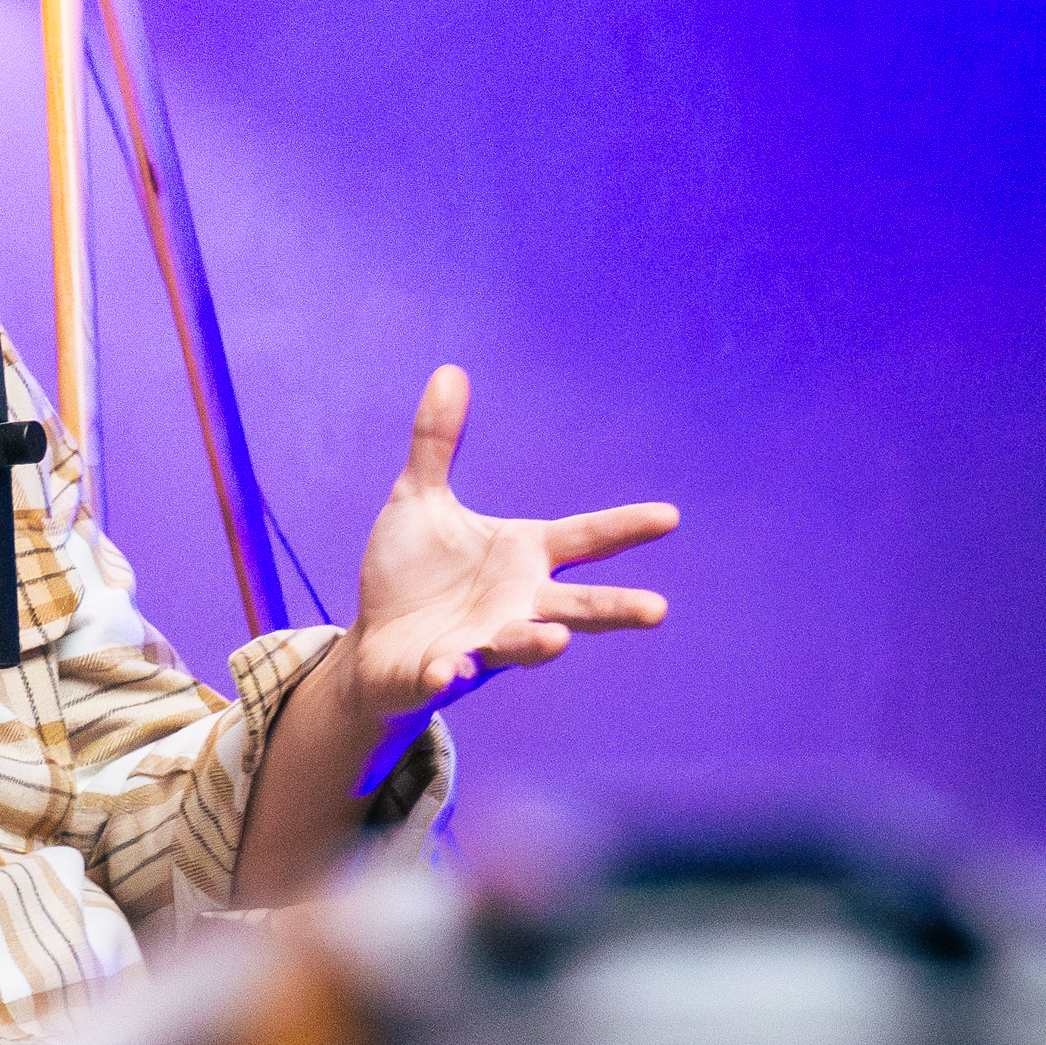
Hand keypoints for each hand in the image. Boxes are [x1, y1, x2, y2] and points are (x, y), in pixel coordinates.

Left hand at [341, 364, 676, 727]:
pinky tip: (449, 668)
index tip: (669, 516)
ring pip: (523, 645)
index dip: (624, 527)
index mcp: (523, 556)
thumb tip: (449, 371)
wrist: (376, 645)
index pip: (584, 538)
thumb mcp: (418, 500)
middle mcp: (519, 602)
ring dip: (538, 644)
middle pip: (578, 606)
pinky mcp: (445, 672)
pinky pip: (452, 673)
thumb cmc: (410, 575)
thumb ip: (436, 442)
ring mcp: (486, 642)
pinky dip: (452, 672)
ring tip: (556, 642)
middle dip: (616, 609)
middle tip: (658, 610)